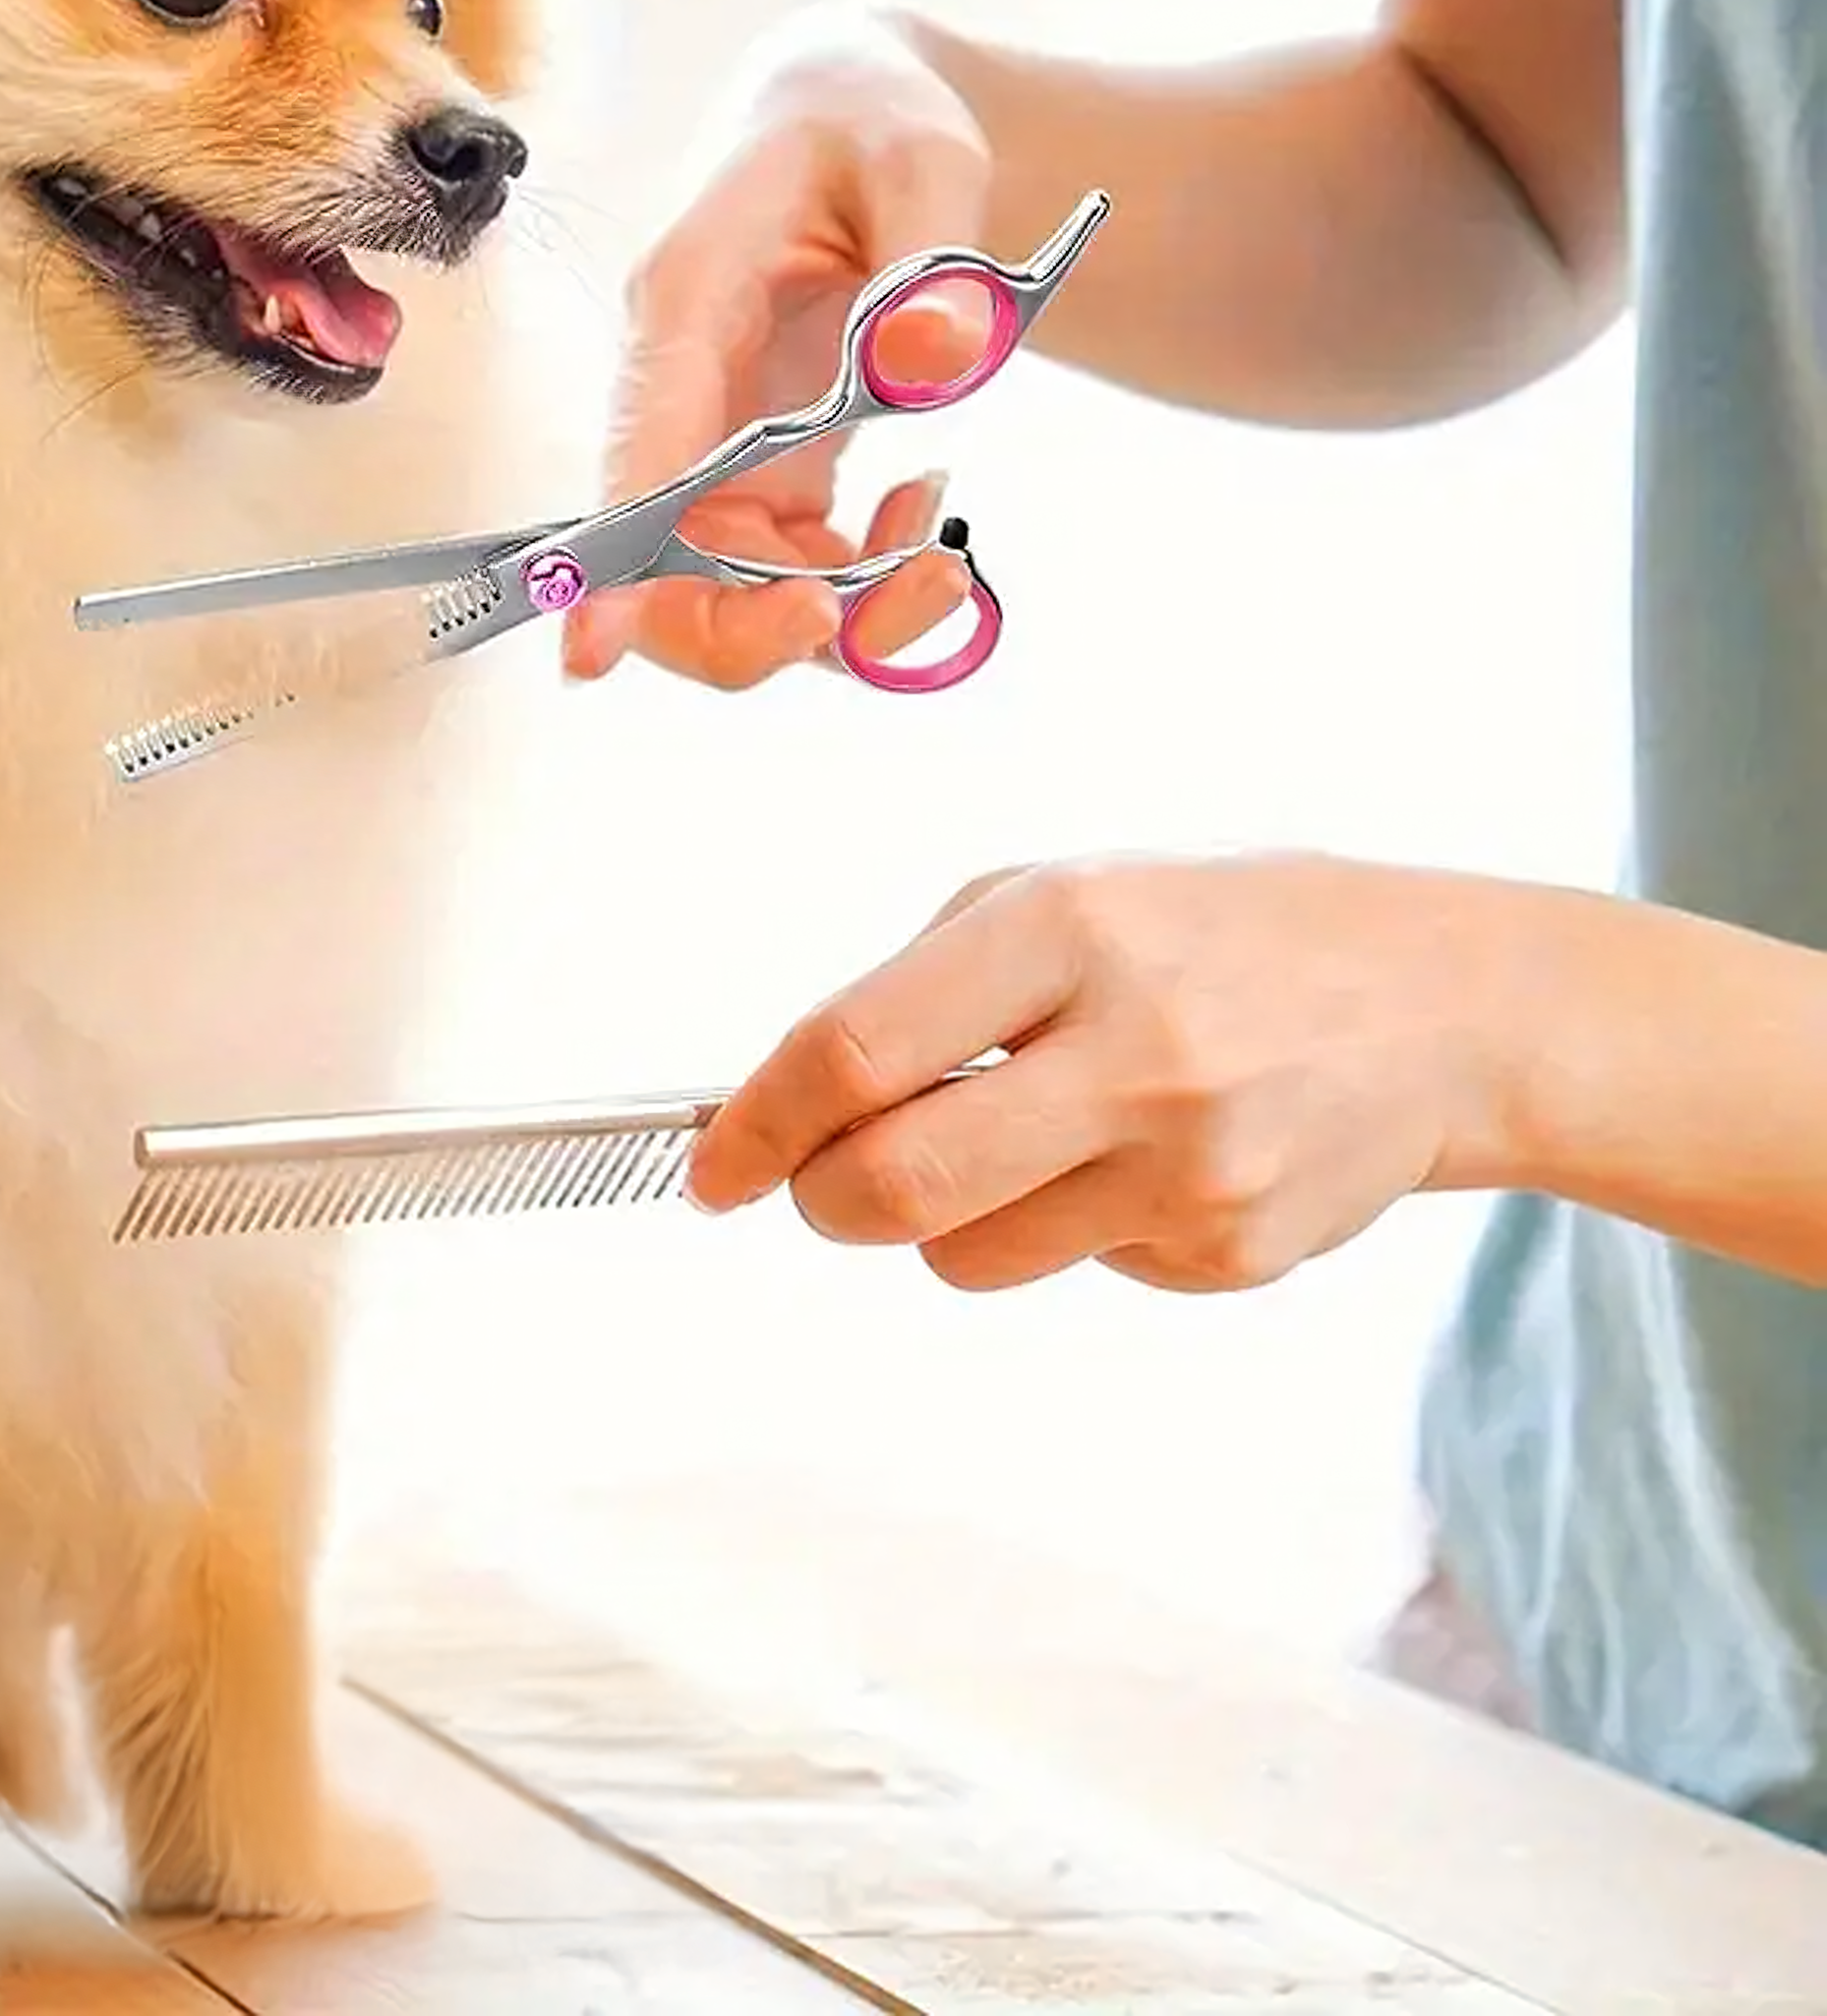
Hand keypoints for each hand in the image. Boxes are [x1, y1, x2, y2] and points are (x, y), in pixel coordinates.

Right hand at [565, 1, 996, 689]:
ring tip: (946, 559)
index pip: (634, 450)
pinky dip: (871, 589)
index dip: (607, 563)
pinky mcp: (767, 482)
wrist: (865, 124)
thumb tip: (936, 363)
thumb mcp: (925, 158)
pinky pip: (796, 582)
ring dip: (843, 620)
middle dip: (754, 629)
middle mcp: (682, 397)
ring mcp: (720, 453)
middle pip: (663, 567)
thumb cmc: (872, 124)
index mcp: (686, 305)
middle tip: (885, 605)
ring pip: (733, 597)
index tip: (588, 652)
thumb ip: (933, 262)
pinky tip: (924, 515)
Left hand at [688, 853, 1546, 1293]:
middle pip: (894, 1187)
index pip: (856, 1052)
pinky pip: (1076, 1270)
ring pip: (969, 1256)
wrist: (1446, 1006)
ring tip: (1030, 1138)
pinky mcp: (1233, 1252)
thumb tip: (795, 1099)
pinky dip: (1068, 1227)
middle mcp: (1132, 1048)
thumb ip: (928, 984)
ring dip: (949, 1215)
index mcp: (1067, 926)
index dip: (758, 1123)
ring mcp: (1191, 1165)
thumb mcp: (1071, 892)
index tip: (715, 1168)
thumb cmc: (1222, 933)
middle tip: (817, 1184)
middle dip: (821, 1200)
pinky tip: (1143, 1157)